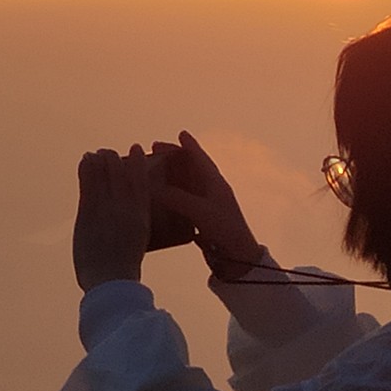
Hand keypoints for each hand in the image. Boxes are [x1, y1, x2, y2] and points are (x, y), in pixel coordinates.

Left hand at [73, 145, 149, 291]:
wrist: (111, 280)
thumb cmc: (123, 269)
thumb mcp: (137, 242)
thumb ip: (132, 226)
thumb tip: (129, 223)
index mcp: (141, 215)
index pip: (140, 181)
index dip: (137, 162)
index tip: (134, 149)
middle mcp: (126, 207)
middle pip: (120, 173)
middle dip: (114, 159)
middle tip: (108, 153)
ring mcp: (106, 208)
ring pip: (103, 175)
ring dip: (99, 161)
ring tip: (95, 154)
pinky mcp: (88, 213)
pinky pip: (88, 184)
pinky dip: (87, 170)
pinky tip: (85, 160)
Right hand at [150, 131, 260, 275]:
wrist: (237, 257)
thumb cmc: (224, 229)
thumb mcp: (199, 210)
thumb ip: (176, 197)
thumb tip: (152, 187)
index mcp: (215, 183)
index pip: (201, 158)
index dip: (190, 145)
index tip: (181, 133)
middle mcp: (212, 191)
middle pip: (192, 168)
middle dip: (175, 158)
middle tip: (156, 149)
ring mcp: (207, 205)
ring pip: (187, 184)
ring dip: (171, 176)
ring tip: (154, 172)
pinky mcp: (203, 220)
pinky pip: (184, 201)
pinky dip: (172, 196)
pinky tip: (160, 200)